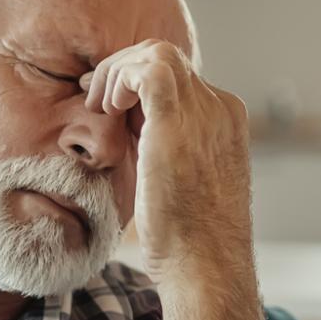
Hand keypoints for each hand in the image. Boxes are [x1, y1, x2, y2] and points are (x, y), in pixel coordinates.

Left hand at [79, 39, 253, 284]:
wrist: (206, 266)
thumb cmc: (189, 239)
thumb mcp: (183, 183)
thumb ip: (167, 150)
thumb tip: (133, 135)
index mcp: (224, 122)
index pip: (178, 78)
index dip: (137, 83)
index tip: (108, 104)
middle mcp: (219, 110)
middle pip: (167, 58)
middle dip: (123, 69)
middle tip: (95, 97)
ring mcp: (204, 114)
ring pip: (157, 53)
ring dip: (118, 71)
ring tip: (100, 105)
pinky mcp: (178, 123)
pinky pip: (148, 69)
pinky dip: (120, 79)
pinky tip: (107, 107)